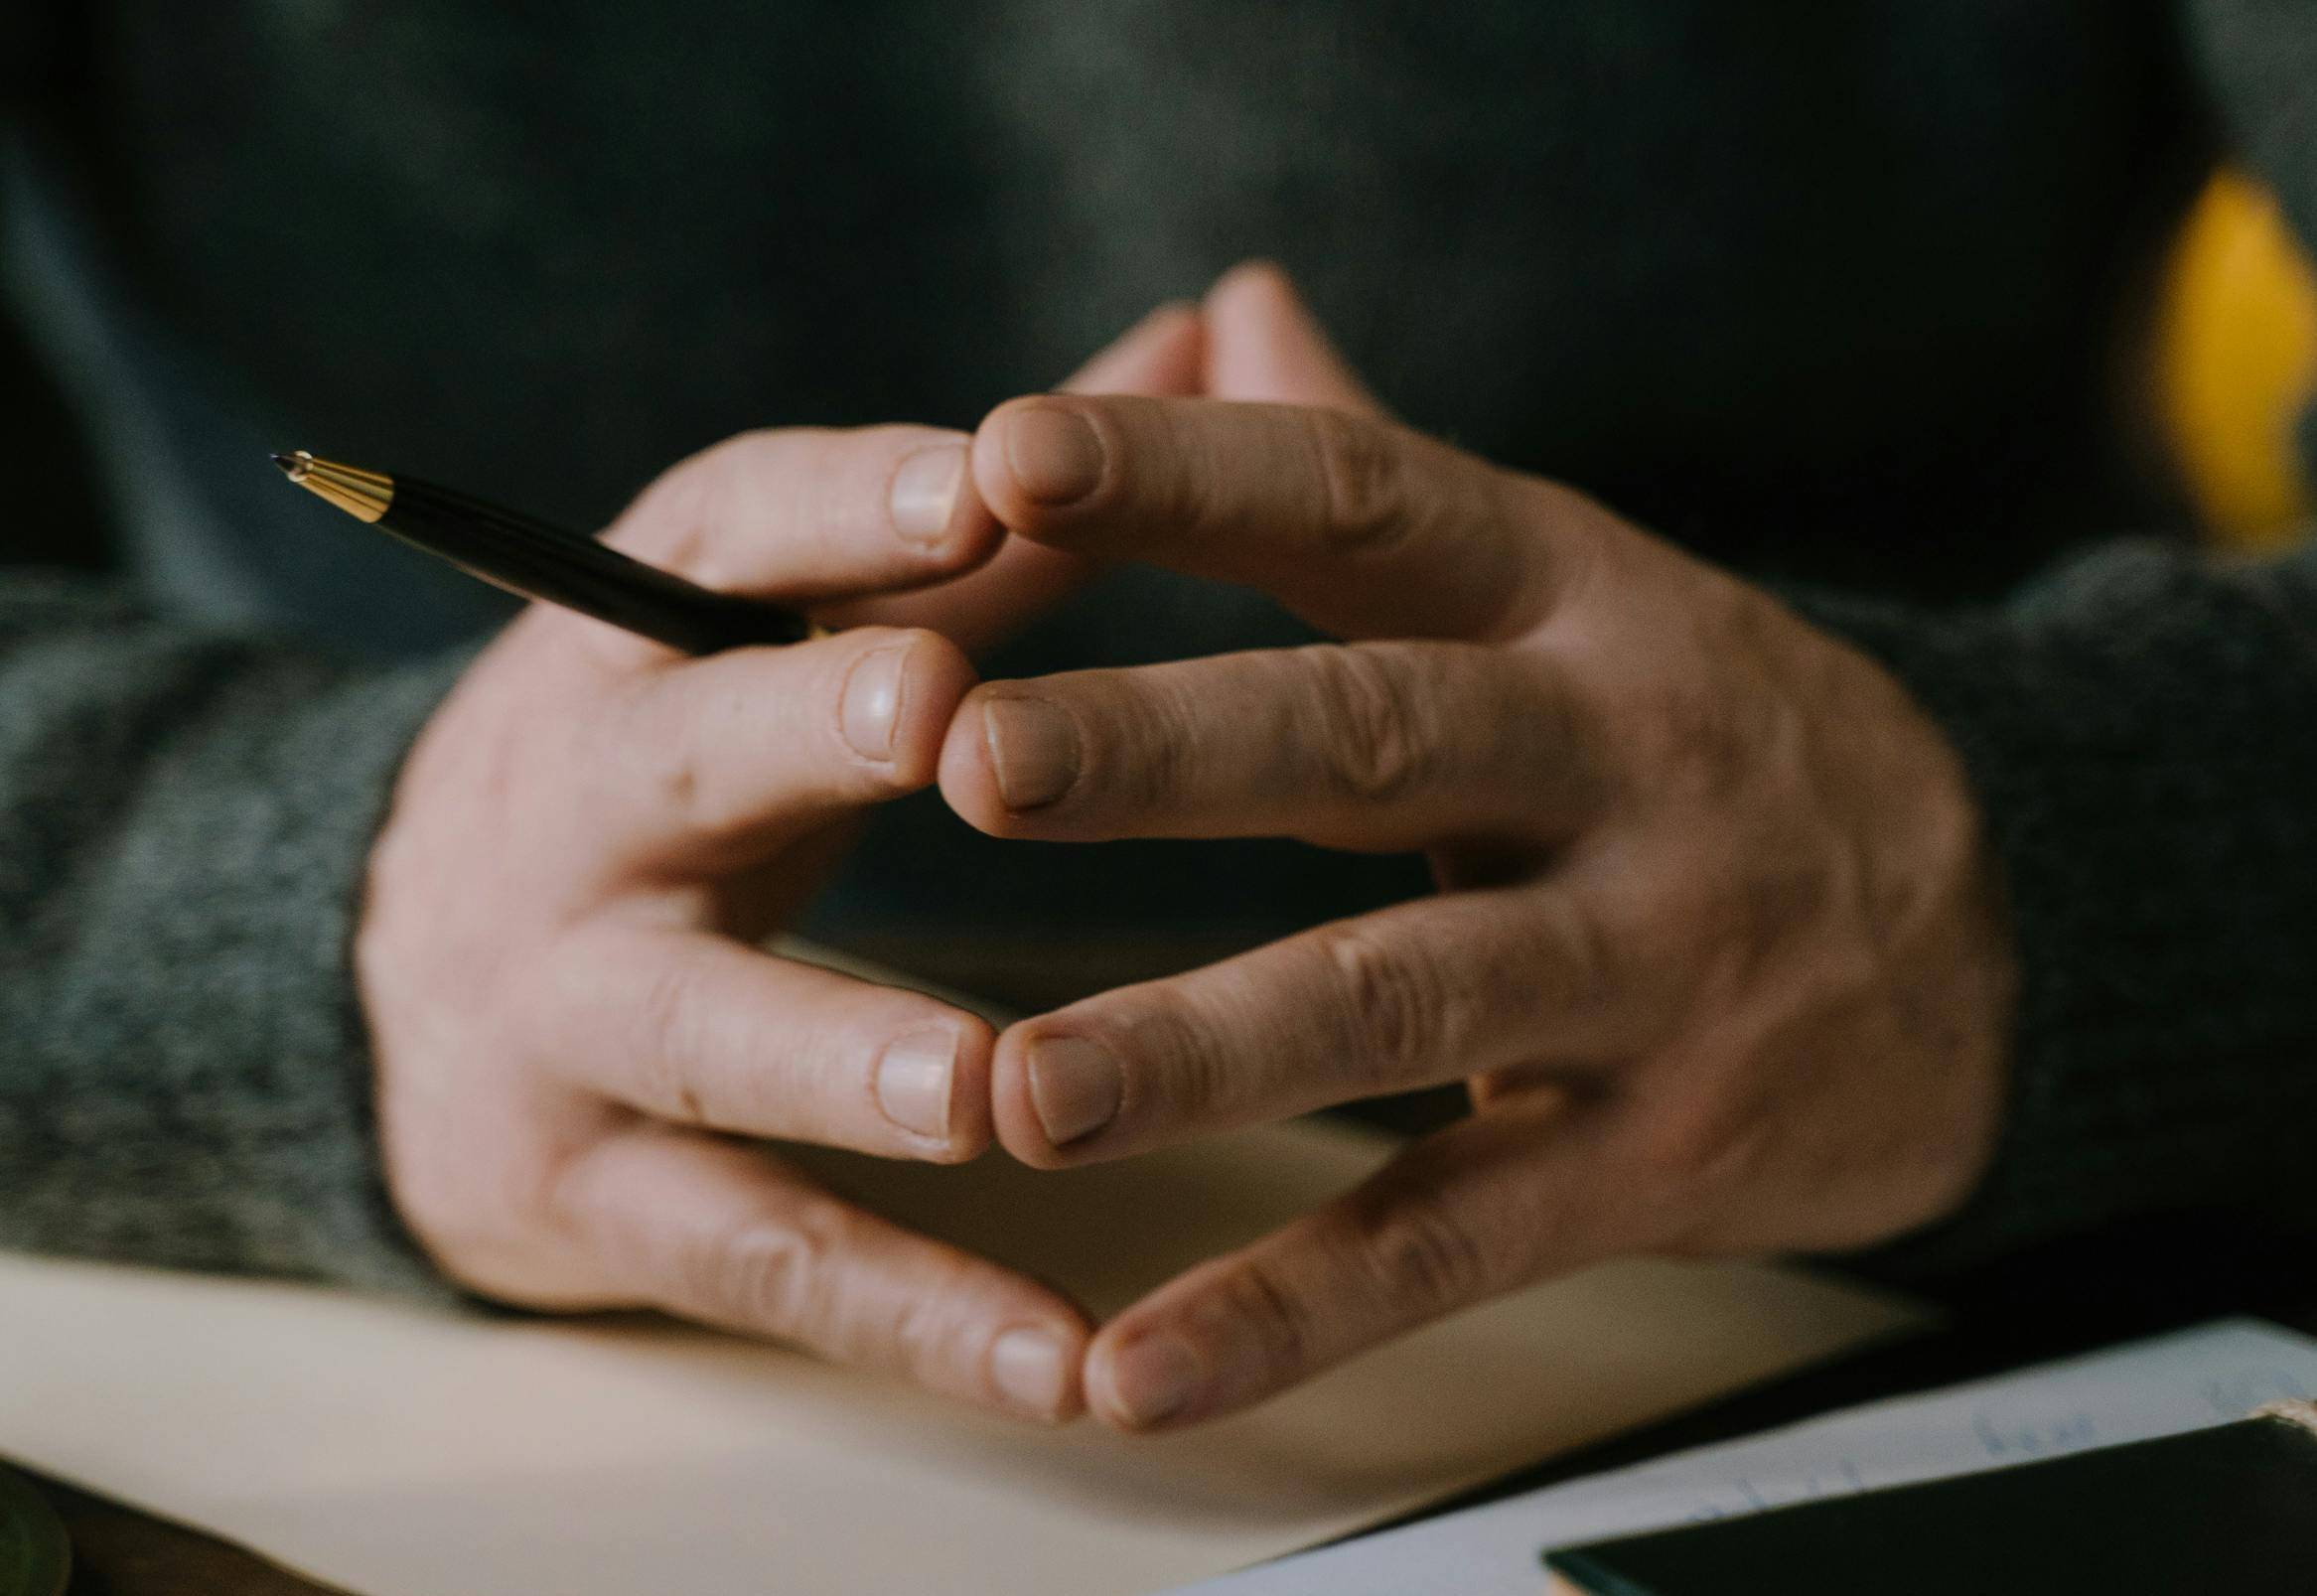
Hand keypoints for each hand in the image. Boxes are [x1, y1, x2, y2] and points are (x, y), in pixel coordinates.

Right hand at [360, 306, 1199, 1421]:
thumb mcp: (779, 624)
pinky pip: (761, 1254)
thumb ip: (995, 509)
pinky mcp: (596, 1191)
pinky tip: (1059, 1360)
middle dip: (799, 725)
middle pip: (686, 753)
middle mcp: (584, 809)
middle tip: (938, 711)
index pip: (728, 528)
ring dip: (842, 1053)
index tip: (992, 471)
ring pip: (709, 1029)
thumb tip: (1200, 332)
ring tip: (986, 1089)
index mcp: (642, 638)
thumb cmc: (675, 765)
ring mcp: (573, 1010)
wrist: (404, 982)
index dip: (849, 500)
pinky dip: (907, 1309)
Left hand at [940, 266, 2017, 1429]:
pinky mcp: (1663, 1154)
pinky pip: (1459, 1235)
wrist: (2000, 917)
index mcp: (1558, 596)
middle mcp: (1608, 760)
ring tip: (1023, 1094)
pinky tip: (1135, 1370)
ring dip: (1208, 1050)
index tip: (1007, 456)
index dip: (1191, 475)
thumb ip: (1376, 460)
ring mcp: (1647, 964)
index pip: (1362, 501)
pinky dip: (1296, 1309)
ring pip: (1407, 1001)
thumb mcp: (1566, 576)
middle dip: (1173, 751)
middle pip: (1373, 741)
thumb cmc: (1696, 725)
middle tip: (974, 761)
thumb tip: (1222, 301)